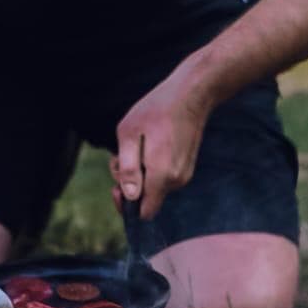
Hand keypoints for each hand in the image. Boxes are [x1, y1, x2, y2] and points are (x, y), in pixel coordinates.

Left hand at [112, 71, 210, 219]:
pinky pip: (164, 177)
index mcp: (161, 176)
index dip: (126, 205)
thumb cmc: (156, 110)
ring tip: (137, 145)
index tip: (116, 186)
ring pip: (154, 186)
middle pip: (146, 198)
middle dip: (129, 182)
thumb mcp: (129, 134)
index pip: (144, 212)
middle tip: (121, 156)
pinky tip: (149, 145)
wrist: (191, 95)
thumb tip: (129, 196)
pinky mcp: (187, 167)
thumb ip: (127, 168)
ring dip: (140, 172)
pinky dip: (152, 167)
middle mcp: (176, 181)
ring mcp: (184, 174)